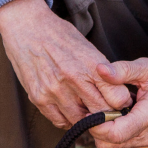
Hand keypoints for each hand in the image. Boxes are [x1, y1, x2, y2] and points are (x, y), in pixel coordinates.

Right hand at [0, 0, 132, 128]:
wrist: (27, 26)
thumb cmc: (60, 35)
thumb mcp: (88, 48)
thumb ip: (102, 73)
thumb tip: (116, 95)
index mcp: (91, 65)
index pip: (118, 99)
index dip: (121, 103)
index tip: (117, 102)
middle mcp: (73, 79)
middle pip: (100, 113)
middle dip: (105, 114)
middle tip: (103, 110)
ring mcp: (54, 90)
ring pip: (79, 121)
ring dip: (84, 118)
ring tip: (84, 108)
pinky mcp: (38, 97)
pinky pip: (59, 121)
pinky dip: (66, 119)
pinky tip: (68, 109)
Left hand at [86, 58, 147, 147]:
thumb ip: (123, 70)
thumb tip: (99, 70)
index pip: (114, 134)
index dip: (95, 124)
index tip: (91, 109)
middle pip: (109, 144)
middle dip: (96, 128)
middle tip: (100, 107)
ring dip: (105, 132)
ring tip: (114, 111)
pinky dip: (115, 136)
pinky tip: (122, 119)